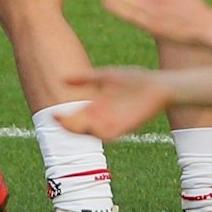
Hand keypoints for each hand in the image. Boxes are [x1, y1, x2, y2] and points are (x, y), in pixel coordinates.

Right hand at [56, 67, 174, 140]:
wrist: (158, 86)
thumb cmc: (136, 78)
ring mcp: (112, 123)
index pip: (76, 115)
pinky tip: (87, 126)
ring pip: (90, 132)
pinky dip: (96, 133)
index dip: (64, 116)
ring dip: (78, 130)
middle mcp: (103, 116)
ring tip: (67, 123)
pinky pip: (106, 135)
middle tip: (56, 118)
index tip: (53, 113)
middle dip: (67, 125)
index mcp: (98, 105)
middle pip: (80, 125)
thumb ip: (86, 78)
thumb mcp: (106, 76)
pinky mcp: (123, 128)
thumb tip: (63, 79)